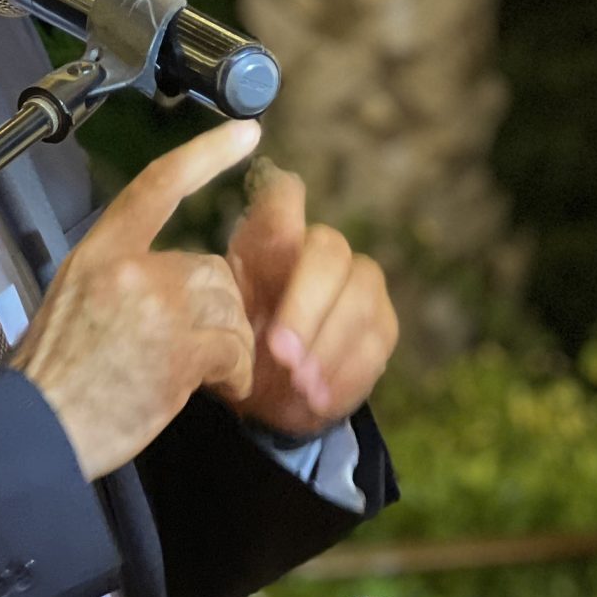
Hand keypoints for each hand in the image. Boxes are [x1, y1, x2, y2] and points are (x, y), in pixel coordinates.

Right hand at [12, 120, 260, 481]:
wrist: (39, 427)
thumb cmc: (53, 380)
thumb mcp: (70, 303)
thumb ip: (118, 279)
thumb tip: (164, 276)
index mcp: (98, 253)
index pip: (157, 185)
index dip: (206, 155)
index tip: (244, 133)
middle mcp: (128, 270)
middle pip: (208, 268)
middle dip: (211, 309)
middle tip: (184, 349)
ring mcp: (156, 308)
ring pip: (227, 309)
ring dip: (222, 344)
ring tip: (190, 374)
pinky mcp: (180, 350)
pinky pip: (233, 349)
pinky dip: (232, 373)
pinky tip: (211, 387)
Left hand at [224, 161, 397, 439]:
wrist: (264, 395)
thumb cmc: (236, 343)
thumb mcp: (213, 319)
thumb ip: (218, 285)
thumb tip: (221, 259)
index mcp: (271, 239)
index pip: (282, 197)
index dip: (282, 201)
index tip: (273, 236)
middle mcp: (322, 250)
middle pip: (329, 253)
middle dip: (306, 306)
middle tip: (279, 353)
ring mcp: (361, 286)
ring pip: (361, 300)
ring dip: (328, 346)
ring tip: (299, 383)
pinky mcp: (382, 328)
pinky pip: (375, 346)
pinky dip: (344, 376)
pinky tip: (317, 399)